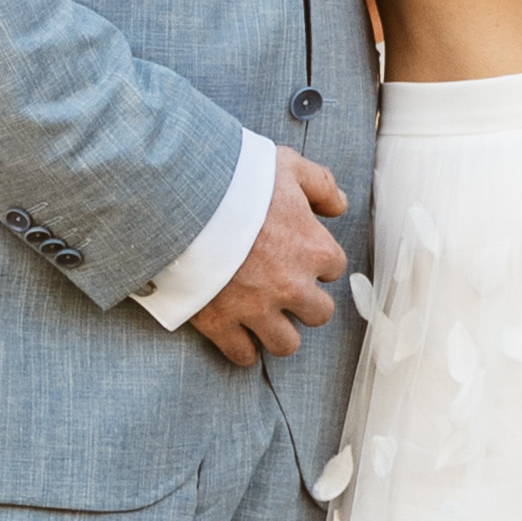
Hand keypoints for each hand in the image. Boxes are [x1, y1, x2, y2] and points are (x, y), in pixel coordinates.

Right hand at [186, 148, 350, 366]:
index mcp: (313, 249)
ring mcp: (257, 308)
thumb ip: (321, 185)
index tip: (299, 254)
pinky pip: (242, 354)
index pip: (334, 268)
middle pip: (319, 313)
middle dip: (305, 303)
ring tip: (265, 319)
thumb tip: (338, 206)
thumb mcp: (288, 166)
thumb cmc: (236, 178)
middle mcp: (292, 285)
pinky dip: (242, 349)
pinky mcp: (221, 322)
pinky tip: (238, 336)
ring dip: (279, 333)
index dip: (317, 261)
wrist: (183, 198)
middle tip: (285, 290)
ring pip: (286, 344)